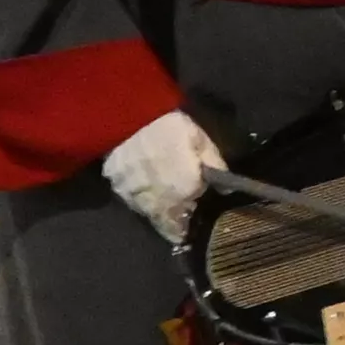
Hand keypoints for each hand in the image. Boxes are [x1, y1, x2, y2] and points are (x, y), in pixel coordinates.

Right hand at [102, 109, 226, 239]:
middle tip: (178, 226)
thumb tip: (227, 190)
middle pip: (166, 223)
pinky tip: (144, 191)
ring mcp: (134, 196)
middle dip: (174, 225)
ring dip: (158, 214)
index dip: (190, 221)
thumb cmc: (171, 128)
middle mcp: (158, 202)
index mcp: (184, 192)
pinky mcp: (117, 186)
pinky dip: (139, 199)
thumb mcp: (202, 141)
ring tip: (164, 211)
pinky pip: (131, 200)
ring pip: (148, 215)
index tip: (191, 222)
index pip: (188, 219)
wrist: (130, 118)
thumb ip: (215, 166)